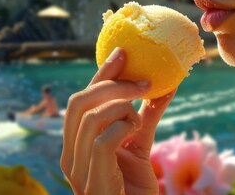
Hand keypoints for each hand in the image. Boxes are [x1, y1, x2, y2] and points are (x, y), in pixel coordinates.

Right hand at [60, 47, 174, 194]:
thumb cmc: (134, 188)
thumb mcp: (138, 146)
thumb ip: (145, 118)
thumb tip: (164, 87)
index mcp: (75, 143)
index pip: (81, 100)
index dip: (100, 74)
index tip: (122, 53)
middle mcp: (70, 154)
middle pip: (79, 103)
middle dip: (110, 83)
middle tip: (141, 78)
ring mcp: (78, 169)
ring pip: (90, 117)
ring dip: (121, 105)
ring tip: (141, 110)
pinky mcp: (93, 181)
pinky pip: (102, 140)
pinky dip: (121, 126)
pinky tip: (134, 129)